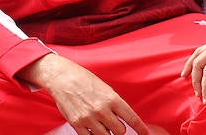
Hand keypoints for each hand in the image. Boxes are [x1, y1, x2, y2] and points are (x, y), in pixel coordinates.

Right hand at [18, 54, 147, 134]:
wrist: (61, 77)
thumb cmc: (83, 80)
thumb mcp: (104, 88)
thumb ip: (114, 104)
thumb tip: (124, 119)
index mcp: (111, 98)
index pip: (132, 119)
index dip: (140, 129)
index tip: (144, 134)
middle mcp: (101, 110)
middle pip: (120, 131)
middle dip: (118, 129)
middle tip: (113, 124)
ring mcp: (89, 118)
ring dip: (106, 132)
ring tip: (101, 124)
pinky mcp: (77, 123)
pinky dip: (92, 134)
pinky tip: (92, 128)